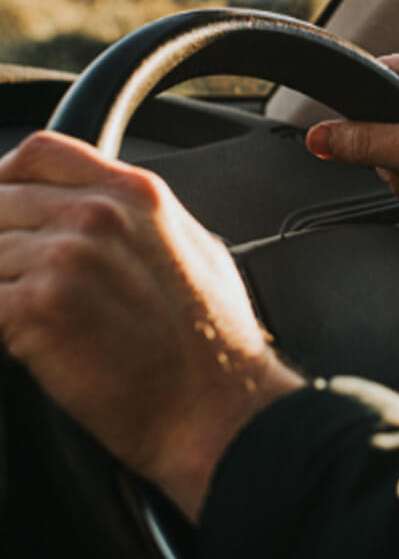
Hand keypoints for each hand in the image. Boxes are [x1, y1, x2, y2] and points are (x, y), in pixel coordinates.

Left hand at [0, 131, 302, 519]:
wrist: (216, 407)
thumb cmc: (213, 340)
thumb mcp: (194, 246)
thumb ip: (140, 218)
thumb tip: (98, 213)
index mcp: (136, 193)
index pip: (41, 151)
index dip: (6, 175)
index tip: (1, 200)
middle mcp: (96, 215)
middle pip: (1, 201)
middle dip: (0, 239)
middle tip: (15, 275)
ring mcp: (65, 257)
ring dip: (0, 281)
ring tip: (25, 311)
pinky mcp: (36, 307)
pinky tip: (20, 336)